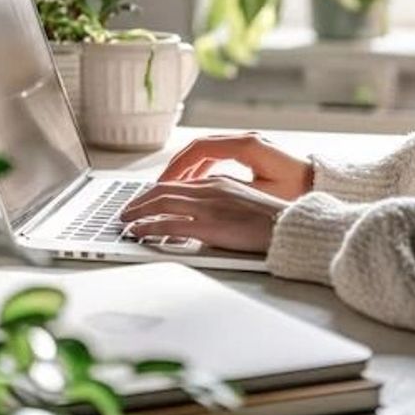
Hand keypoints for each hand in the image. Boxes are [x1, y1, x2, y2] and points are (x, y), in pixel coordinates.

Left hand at [120, 177, 285, 252]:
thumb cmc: (271, 219)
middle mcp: (209, 190)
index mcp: (218, 183)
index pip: (179, 183)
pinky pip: (169, 225)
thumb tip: (204, 212)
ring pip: (161, 203)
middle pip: (164, 190)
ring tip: (126, 220)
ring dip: (139, 211)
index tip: (146, 199)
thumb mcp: (243, 201)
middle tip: (127, 209)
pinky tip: (138, 231)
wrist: (288, 226)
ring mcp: (207, 207)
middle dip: (142, 199)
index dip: (157, 191)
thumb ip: (222, 201)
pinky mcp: (207, 226)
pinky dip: (148, 227)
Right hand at [157, 131, 312, 200]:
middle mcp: (245, 138)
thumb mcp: (260, 195)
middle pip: (199, 146)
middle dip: (177, 166)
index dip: (178, 166)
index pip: (200, 148)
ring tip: (171, 186)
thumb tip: (198, 193)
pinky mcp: (250, 151)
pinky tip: (193, 184)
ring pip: (206, 149)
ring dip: (188, 166)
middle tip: (159, 185)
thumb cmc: (296, 192)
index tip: (163, 183)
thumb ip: (228, 190)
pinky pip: (217, 154)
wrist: (320, 186)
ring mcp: (247, 143)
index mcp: (246, 145)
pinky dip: (201, 167)